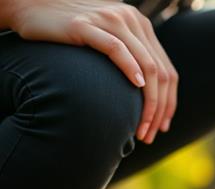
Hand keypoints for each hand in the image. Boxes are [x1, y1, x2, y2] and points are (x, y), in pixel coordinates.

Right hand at [5, 0, 177, 143]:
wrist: (30, 8)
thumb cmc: (70, 32)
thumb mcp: (107, 41)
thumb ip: (129, 58)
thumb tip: (145, 96)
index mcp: (141, 26)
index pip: (167, 71)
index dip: (169, 103)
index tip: (161, 127)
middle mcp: (131, 20)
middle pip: (160, 73)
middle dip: (159, 109)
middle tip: (149, 135)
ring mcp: (110, 20)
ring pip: (145, 65)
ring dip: (148, 102)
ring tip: (140, 127)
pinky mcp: (85, 24)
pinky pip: (116, 48)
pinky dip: (130, 70)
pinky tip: (137, 88)